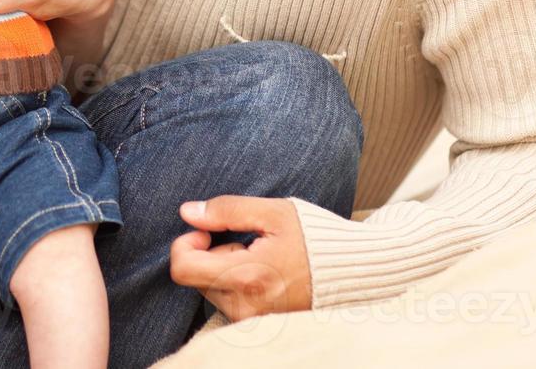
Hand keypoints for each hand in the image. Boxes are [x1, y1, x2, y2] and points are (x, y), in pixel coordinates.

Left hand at [169, 196, 313, 321]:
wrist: (352, 272)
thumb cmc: (315, 237)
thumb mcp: (273, 212)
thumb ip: (226, 210)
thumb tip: (187, 212)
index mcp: (247, 276)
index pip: (182, 268)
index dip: (186, 243)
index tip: (207, 231)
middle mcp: (245, 306)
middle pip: (196, 277)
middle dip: (213, 254)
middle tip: (247, 243)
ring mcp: (250, 319)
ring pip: (211, 289)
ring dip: (225, 269)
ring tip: (261, 259)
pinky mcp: (257, 325)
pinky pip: (227, 301)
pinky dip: (236, 283)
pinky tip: (263, 274)